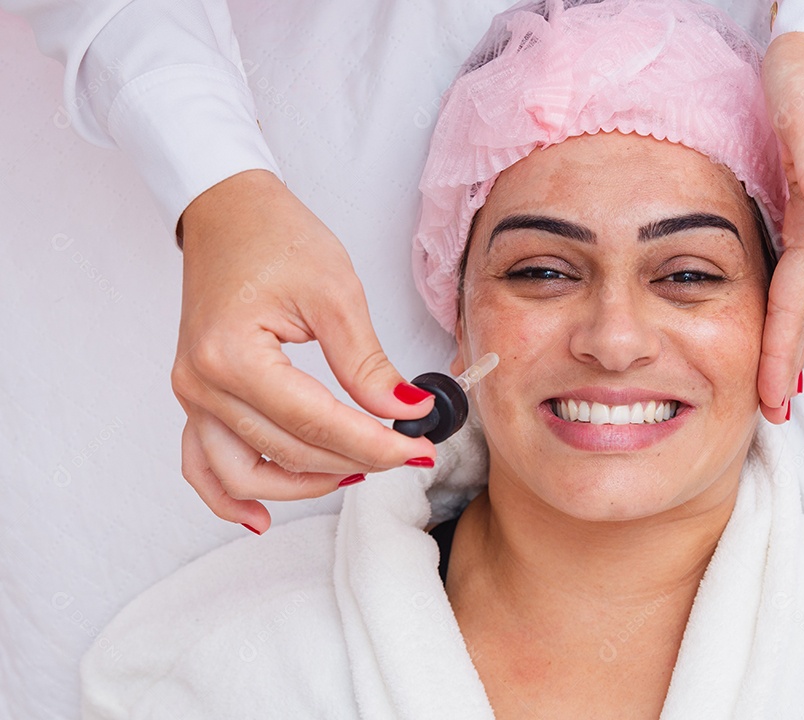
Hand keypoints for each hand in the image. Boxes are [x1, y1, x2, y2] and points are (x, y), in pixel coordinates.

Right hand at [171, 170, 437, 532]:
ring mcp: (193, 395)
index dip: (375, 443)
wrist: (228, 212)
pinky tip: (260, 518)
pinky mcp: (196, 398)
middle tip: (407, 453)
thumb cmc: (275, 237)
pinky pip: (203, 465)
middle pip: (287, 451)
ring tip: (357, 473)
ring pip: (244, 473)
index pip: (316, 424)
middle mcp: (203, 384)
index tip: (420, 449)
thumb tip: (406, 412)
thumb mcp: (335, 292)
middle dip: (355, 460)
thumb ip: (367, 362)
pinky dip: (229, 496)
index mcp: (233, 355)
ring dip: (303, 486)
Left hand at [758, 32, 803, 423]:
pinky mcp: (802, 200)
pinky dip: (780, 302)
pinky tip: (771, 311)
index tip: (772, 405)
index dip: (783, 354)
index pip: (795, 302)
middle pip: (799, 309)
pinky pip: (790, 267)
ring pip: (796, 292)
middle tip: (768, 414)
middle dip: (784, 363)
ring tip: (769, 381)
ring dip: (783, 338)